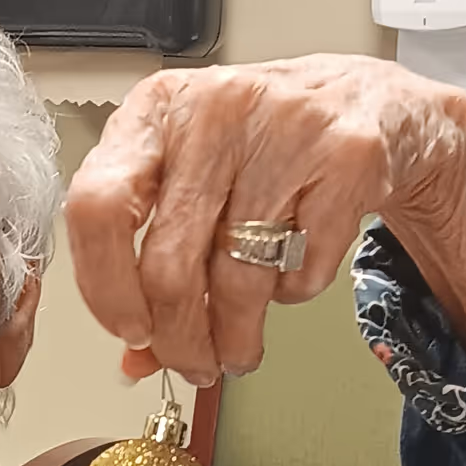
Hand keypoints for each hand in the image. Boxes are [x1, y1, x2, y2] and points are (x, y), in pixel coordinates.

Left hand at [65, 56, 465, 385]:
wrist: (368, 99)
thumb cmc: (262, 142)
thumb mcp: (193, 181)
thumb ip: (150, 258)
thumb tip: (136, 358)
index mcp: (156, 109)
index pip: (97, 208)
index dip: (106, 287)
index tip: (130, 331)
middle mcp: (213, 111)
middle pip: (169, 264)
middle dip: (179, 340)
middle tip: (191, 366)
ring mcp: (285, 130)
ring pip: (237, 281)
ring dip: (234, 338)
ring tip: (236, 351)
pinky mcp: (348, 159)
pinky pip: (301, 272)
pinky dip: (289, 295)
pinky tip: (287, 276)